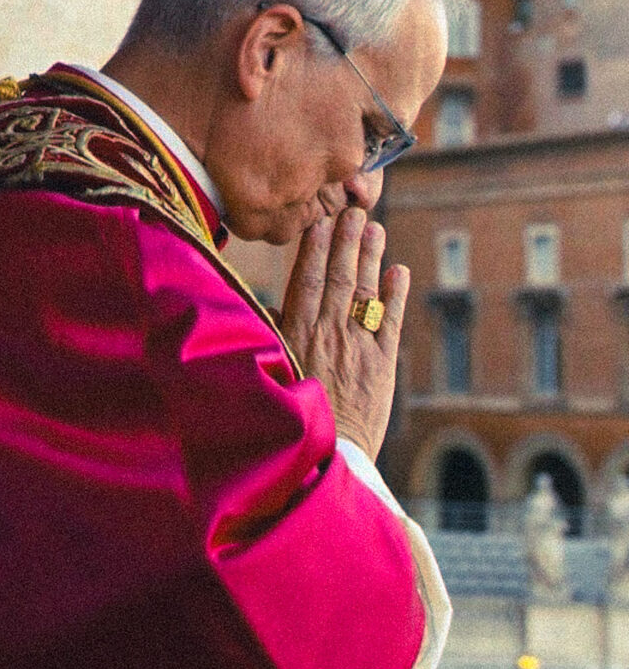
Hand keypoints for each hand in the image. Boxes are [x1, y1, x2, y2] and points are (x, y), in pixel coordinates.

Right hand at [278, 208, 409, 458]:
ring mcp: (359, 349)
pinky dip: (395, 296)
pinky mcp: (383, 367)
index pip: (308, 281)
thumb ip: (273, 336)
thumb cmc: (289, 418)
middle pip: (340, 278)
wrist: (326, 458)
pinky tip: (399, 272)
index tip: (321, 221)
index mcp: (297, 336)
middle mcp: (329, 335)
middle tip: (354, 210)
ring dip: (371, 258)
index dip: (316, 249)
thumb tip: (269, 305)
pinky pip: (390, 323)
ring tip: (375, 229)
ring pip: (365, 293)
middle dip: (347, 241)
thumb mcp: (271, 373)